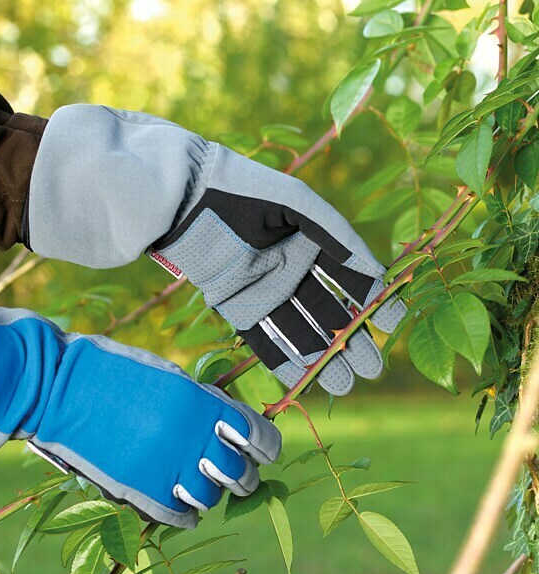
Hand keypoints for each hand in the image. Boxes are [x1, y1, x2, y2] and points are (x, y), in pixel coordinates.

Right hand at [0, 302, 280, 528]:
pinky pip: (181, 516)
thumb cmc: (114, 372)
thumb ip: (202, 402)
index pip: (258, 437)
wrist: (60, 388)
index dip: (265, 447)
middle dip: (241, 474)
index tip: (261, 451)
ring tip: (196, 481)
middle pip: (240, 474)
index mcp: (201, 404)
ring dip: (209, 491)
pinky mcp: (139, 491)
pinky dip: (186, 512)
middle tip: (232, 471)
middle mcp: (191, 439)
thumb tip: (230, 423)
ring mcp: (166, 468)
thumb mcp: (167, 375)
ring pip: (211, 497)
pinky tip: (181, 501)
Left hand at [26, 106, 405, 394]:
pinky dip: (285, 359)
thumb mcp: (297, 203)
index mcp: (310, 239)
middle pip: (328, 310)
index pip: (350, 276)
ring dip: (324, 357)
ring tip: (347, 383)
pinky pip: (264, 337)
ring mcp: (263, 288)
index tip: (392, 323)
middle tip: (371, 369)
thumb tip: (375, 270)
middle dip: (351, 340)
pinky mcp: (235, 305)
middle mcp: (291, 266)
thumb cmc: (241, 190)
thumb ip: (336, 234)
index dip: (373, 300)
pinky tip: (307, 380)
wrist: (181, 196)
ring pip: (300, 330)